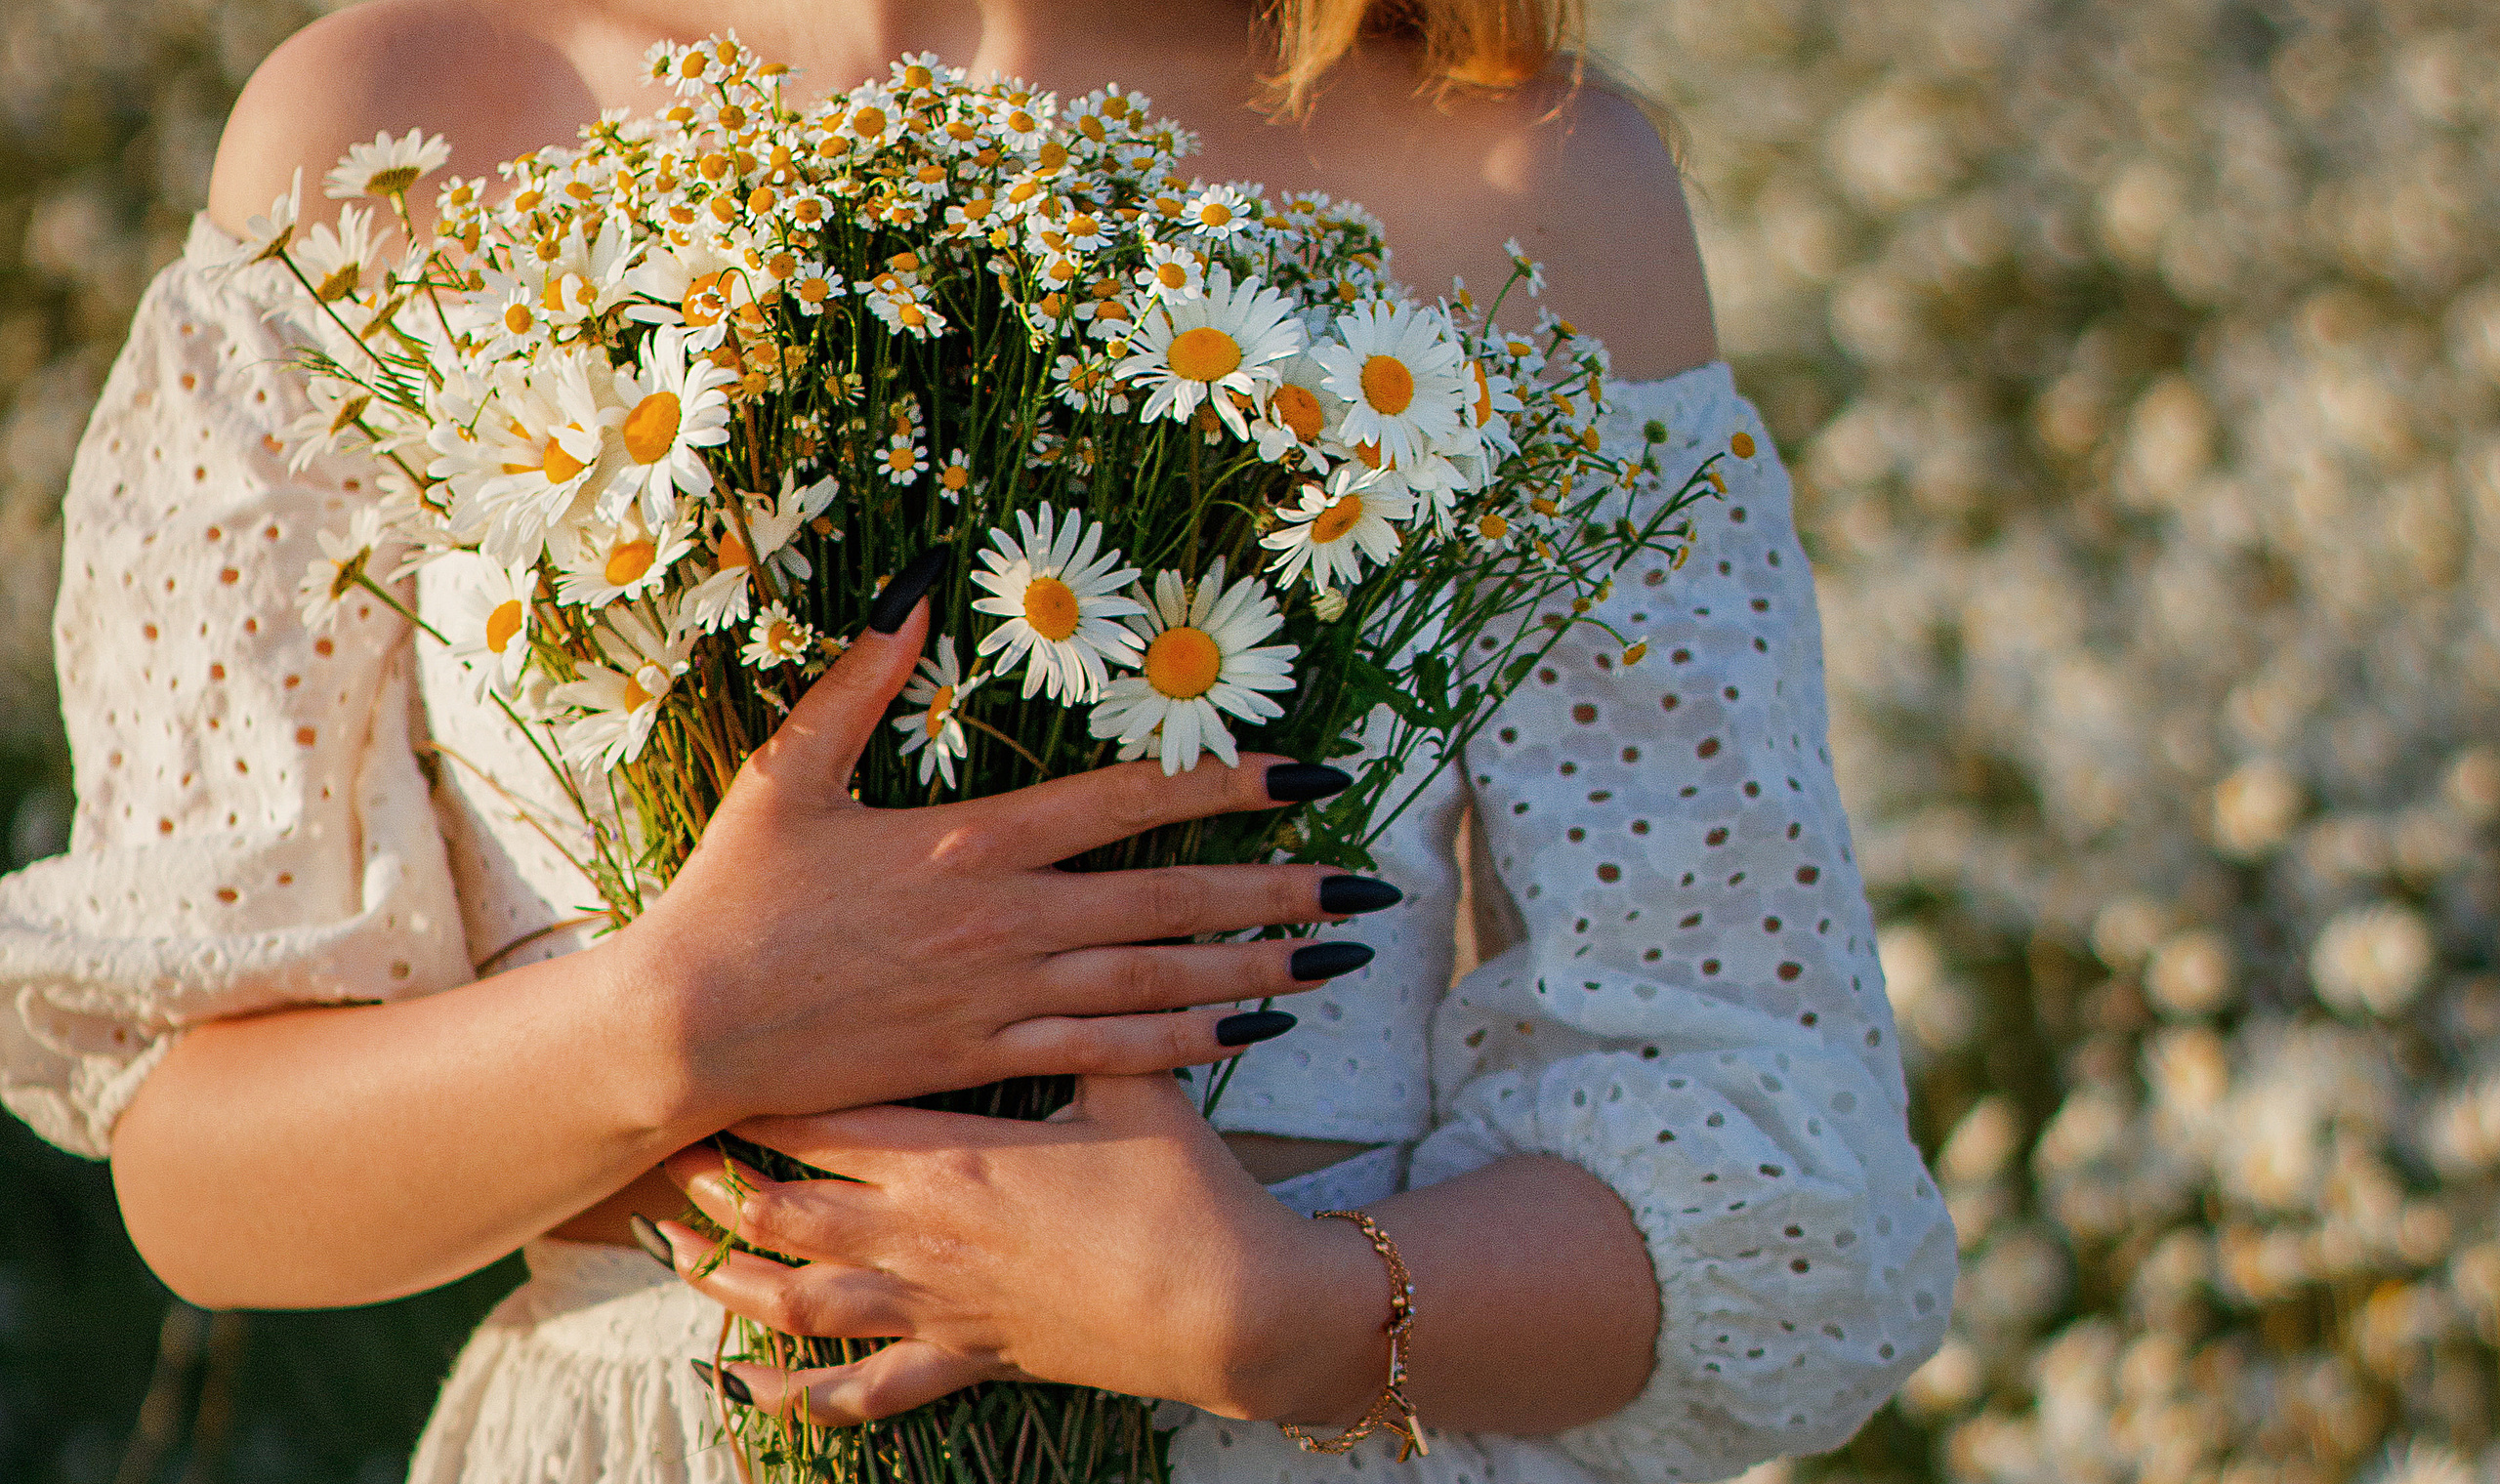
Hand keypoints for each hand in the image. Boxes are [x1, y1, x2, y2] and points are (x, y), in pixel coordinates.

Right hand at [614, 583, 1398, 1131]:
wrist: (686, 1028)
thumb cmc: (734, 897)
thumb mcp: (790, 769)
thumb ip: (864, 673)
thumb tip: (919, 578)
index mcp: (974, 839)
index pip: (1130, 802)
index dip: (1227, 787)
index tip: (1308, 777)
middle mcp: (1009, 919)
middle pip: (1173, 900)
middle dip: (1280, 891)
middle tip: (1368, 889)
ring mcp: (1004, 998)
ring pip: (1160, 984)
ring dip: (1257, 969)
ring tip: (1337, 962)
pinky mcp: (986, 1062)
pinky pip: (1111, 1055)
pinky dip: (1187, 1045)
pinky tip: (1251, 1034)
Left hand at [650, 1075, 1390, 1425]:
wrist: (1231, 1309)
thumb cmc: (1183, 1190)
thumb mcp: (1131, 1081)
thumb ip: (1087, 1012)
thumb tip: (1083, 927)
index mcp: (950, 1157)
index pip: (820, 1118)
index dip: (754, 1092)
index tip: (704, 1061)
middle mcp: (921, 1236)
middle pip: (781, 1207)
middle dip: (715, 1181)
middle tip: (664, 1150)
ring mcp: (936, 1305)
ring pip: (799, 1300)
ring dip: (729, 1279)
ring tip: (677, 1249)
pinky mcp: (966, 1357)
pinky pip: (864, 1389)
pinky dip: (798, 1393)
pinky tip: (746, 1386)